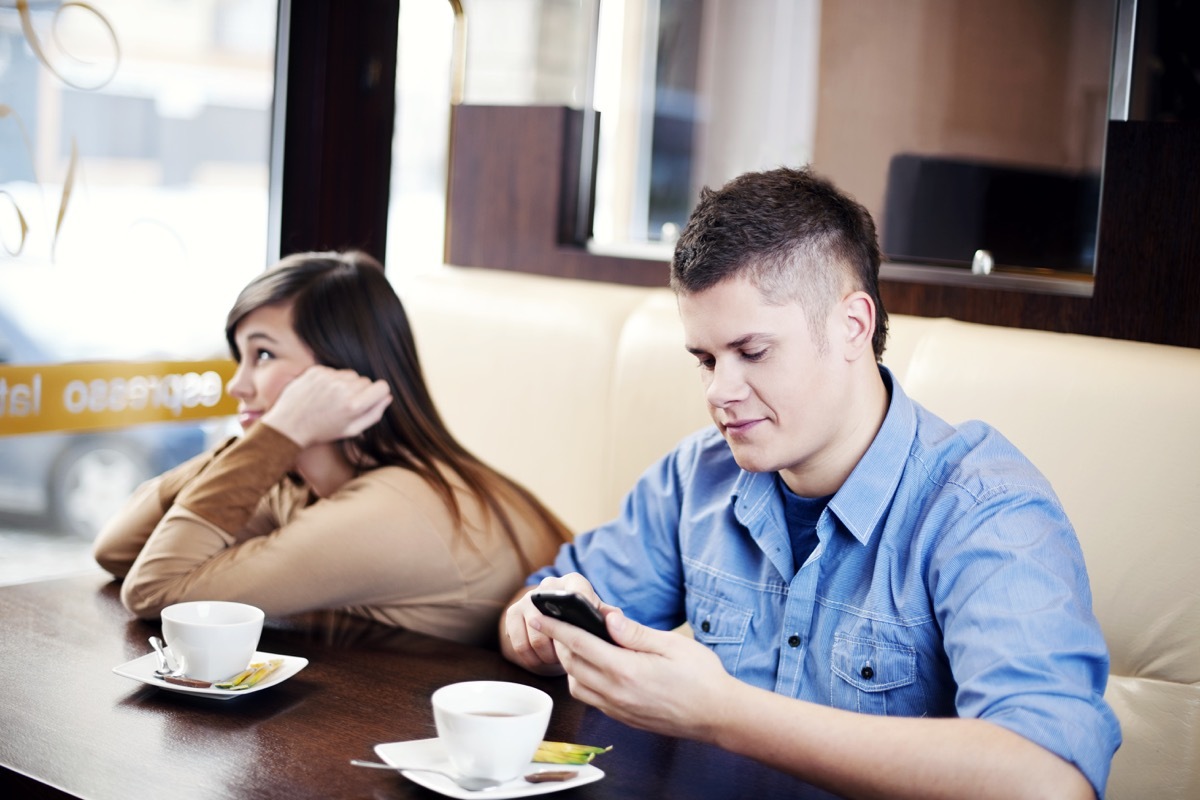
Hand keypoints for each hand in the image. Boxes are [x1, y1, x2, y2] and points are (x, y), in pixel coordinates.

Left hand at [261, 365, 391, 446]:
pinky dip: (331, 380)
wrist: (288, 426)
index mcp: (354, 405)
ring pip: (350, 374)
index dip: (378, 393)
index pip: (382, 386)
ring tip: (332, 399)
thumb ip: (374, 414)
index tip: (371, 399)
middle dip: (360, 391)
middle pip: (366, 380)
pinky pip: (334, 371)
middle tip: (346, 404)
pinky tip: (321, 393)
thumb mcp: (351, 430)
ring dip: (346, 384)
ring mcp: (328, 378)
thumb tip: (387, 398)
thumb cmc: (321, 431)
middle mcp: (342, 388)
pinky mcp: (316, 371)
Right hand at [501, 573, 606, 675]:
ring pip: (535, 636)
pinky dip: (531, 658)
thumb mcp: (600, 617)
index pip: (577, 592)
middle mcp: (548, 585)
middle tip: (571, 657)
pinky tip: (543, 660)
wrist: (559, 619)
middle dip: (562, 646)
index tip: (584, 633)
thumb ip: (610, 617)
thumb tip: (613, 619)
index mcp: (574, 582)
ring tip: (558, 659)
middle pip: (552, 621)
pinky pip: (518, 644)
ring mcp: (527, 598)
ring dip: (547, 655)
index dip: (580, 612)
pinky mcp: (512, 613)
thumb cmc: (586, 621)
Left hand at [535, 607, 732, 741]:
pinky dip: (583, 680)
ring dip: (571, 663)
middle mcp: (616, 693)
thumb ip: (634, 632)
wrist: (718, 716)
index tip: (538, 614)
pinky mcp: (623, 718)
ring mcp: (618, 709)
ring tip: (579, 643)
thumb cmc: (701, 677)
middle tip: (560, 621)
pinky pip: (590, 698)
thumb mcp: (672, 644)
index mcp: (626, 670)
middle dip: (560, 641)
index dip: (555, 627)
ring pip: (576, 684)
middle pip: (572, 664)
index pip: (579, 644)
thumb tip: (607, 616)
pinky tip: (595, 666)